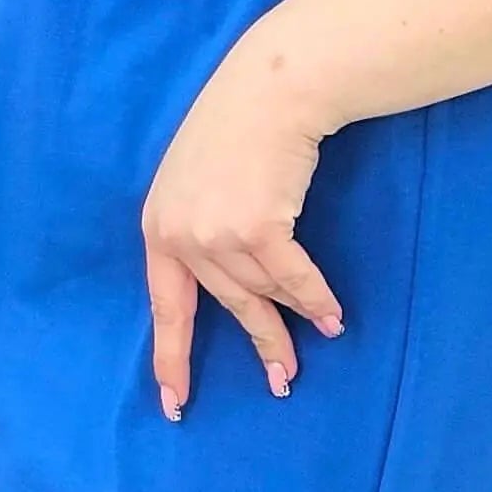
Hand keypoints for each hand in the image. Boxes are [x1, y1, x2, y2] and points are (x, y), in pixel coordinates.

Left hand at [141, 41, 345, 418]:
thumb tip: (230, 285)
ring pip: (265, 291)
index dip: (172, 358)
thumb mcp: (196, 182)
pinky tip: (333, 317)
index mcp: (158, 228)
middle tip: (283, 381)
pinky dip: (315, 299)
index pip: (165, 307)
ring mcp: (217, 233)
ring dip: (298, 317)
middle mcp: (181, 235)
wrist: (271, 89)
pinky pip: (293, 278)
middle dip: (262, 344)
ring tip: (324, 335)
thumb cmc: (238, 129)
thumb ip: (199, 230)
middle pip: (228, 305)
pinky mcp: (257, 227)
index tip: (176, 402)